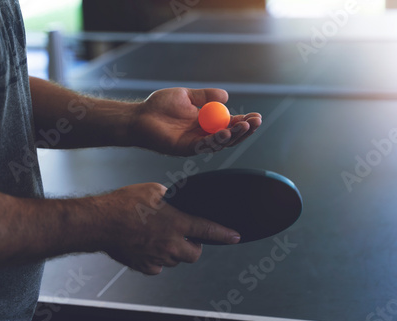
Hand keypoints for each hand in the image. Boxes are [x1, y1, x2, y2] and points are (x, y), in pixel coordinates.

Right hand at [92, 183, 240, 274]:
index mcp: (176, 222)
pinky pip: (159, 266)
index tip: (235, 237)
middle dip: (194, 246)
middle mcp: (170, 243)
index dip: (225, 234)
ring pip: (176, 260)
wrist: (100, 222)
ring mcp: (158, 258)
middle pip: (195, 254)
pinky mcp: (145, 266)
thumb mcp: (153, 190)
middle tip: (184, 236)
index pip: (208, 230)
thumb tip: (177, 201)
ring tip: (159, 236)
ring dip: (174, 251)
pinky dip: (157, 259)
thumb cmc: (124, 203)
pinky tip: (147, 245)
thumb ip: (172, 198)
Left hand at [126, 88, 261, 155]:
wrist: (139, 116)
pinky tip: (227, 132)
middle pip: (230, 136)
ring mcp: (196, 144)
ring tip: (247, 125)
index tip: (257, 116)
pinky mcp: (186, 149)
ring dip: (235, 135)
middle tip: (257, 121)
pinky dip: (217, 140)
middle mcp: (203, 135)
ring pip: (221, 143)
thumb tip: (226, 96)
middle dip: (245, 130)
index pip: (230, 124)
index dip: (244, 122)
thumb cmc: (159, 106)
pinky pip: (205, 146)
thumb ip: (205, 96)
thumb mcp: (186, 96)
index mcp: (206, 123)